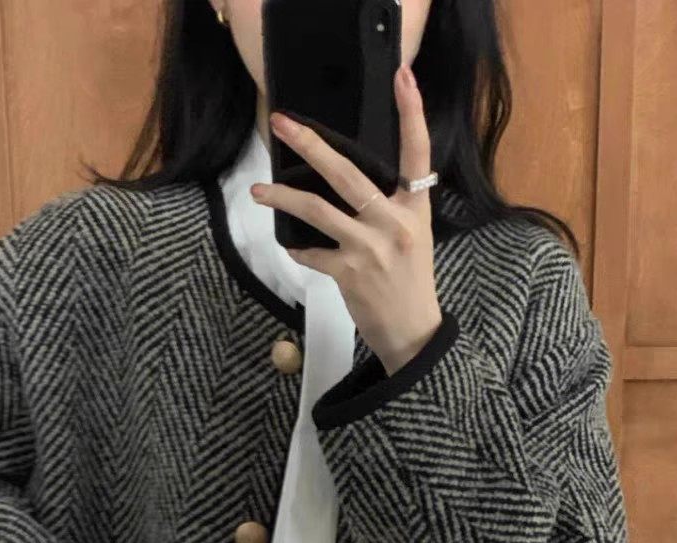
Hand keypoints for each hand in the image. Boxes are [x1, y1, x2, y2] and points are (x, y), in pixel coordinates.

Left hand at [252, 63, 442, 376]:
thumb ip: (389, 209)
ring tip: (259, 191)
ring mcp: (370, 248)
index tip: (403, 77)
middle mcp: (393, 222)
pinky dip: (298, 249)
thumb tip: (348, 187)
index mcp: (414, 208)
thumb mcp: (413, 238)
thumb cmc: (410, 283)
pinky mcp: (349, 273)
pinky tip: (293, 247)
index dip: (412, 113)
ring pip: (318, 210)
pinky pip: (312, 253)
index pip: (416, 152)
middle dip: (310, 145)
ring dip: (283, 198)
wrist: (413, 332)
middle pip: (347, 174)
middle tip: (283, 124)